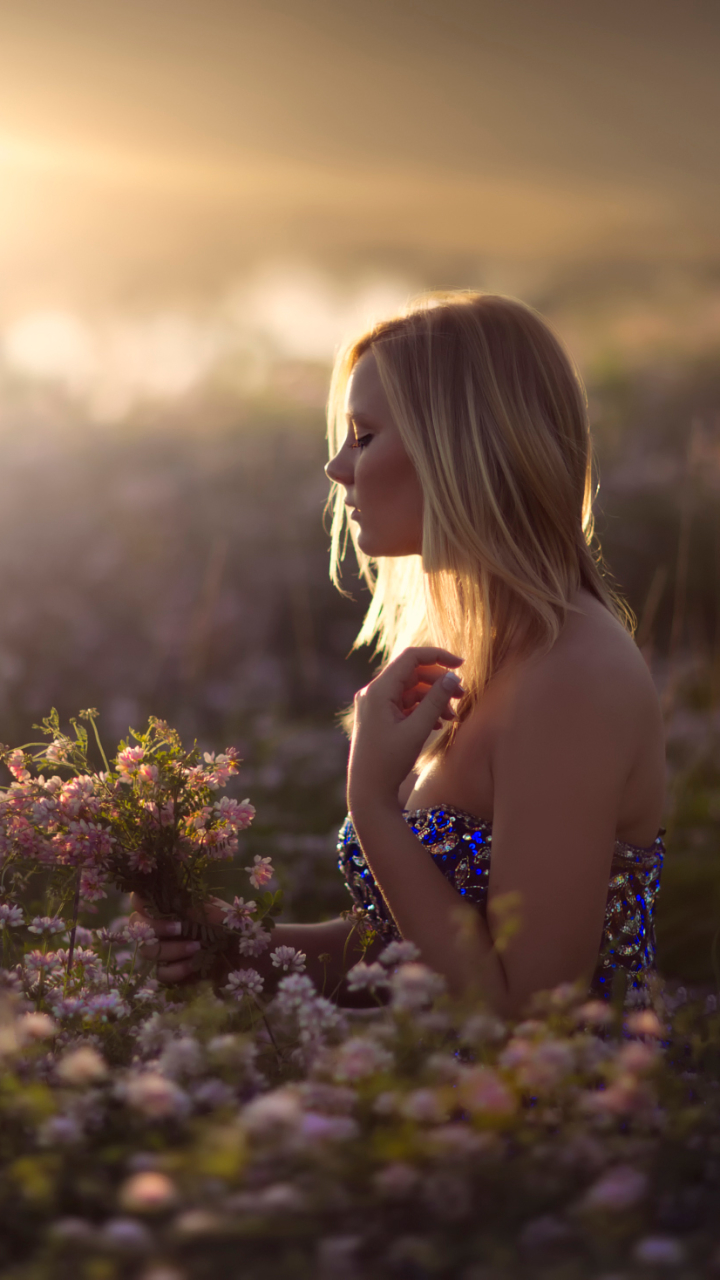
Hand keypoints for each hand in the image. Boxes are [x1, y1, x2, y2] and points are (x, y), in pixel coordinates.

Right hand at [130, 894, 229, 985]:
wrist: (250, 956)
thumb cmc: (234, 927)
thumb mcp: (214, 911)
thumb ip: (189, 905)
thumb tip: (168, 896)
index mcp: (172, 905)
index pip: (140, 899)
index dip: (142, 902)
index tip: (158, 906)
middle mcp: (164, 926)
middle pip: (136, 926)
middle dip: (156, 928)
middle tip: (180, 929)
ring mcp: (166, 950)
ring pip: (148, 951)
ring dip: (172, 950)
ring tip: (197, 948)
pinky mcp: (172, 971)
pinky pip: (160, 973)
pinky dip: (177, 970)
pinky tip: (194, 966)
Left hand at [348, 646, 463, 813]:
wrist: (368, 791)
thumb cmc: (388, 762)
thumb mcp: (416, 730)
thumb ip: (435, 701)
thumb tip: (453, 677)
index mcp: (378, 691)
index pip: (411, 658)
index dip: (438, 656)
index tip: (462, 664)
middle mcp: (373, 693)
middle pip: (412, 674)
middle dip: (439, 682)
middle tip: (463, 696)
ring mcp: (375, 705)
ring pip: (411, 690)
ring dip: (433, 699)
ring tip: (452, 717)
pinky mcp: (379, 717)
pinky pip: (405, 704)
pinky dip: (422, 710)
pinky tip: (438, 725)